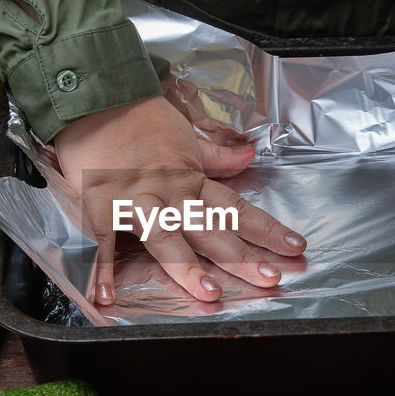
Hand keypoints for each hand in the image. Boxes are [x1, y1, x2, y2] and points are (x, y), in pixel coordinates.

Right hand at [52, 96, 304, 303]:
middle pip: (210, 229)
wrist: (98, 99)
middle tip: (269, 278)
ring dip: (187, 267)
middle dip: (240, 256)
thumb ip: (217, 156)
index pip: (236, 208)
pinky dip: (103, 269)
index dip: (267, 229)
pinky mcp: (101, 205)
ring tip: (209, 293)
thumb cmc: (142, 120)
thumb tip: (250, 154)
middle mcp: (170, 193)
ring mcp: (137, 200)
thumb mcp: (187, 137)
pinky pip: (103, 242)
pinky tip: (107, 296)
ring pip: (166, 237)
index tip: (295, 247)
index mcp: (192, 180)